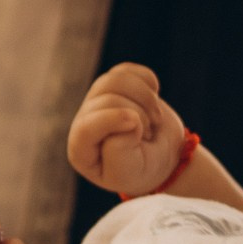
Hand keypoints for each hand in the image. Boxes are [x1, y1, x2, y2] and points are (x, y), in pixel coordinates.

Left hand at [69, 62, 187, 193]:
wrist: (161, 156)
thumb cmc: (141, 168)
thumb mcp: (129, 173)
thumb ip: (119, 152)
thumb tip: (127, 118)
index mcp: (81, 149)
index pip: (86, 128)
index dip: (113, 121)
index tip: (139, 128)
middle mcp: (84, 121)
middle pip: (109, 100)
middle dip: (139, 116)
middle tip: (148, 135)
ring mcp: (98, 99)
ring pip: (116, 79)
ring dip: (146, 97)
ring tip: (153, 119)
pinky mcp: (115, 85)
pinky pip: (128, 70)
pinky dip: (147, 82)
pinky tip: (153, 100)